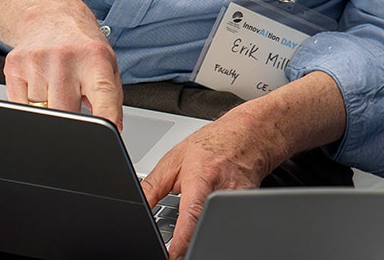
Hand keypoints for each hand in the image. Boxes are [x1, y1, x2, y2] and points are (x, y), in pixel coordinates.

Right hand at [0, 0, 123, 128]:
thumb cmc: (83, 47)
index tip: (108, 135)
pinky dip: (29, 104)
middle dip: (71, 122)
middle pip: (65, 113)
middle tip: (74, 106)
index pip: (103, 95)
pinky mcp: (13, 65)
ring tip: (57, 85)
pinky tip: (40, 83)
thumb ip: (110, 99)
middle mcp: (66, 58)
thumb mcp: (107, 66)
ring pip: (40, 112)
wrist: (51, 16)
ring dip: (48, 109)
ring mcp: (37, 61)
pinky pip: (20, 105)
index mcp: (95, 59)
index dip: (106, 119)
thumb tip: (113, 130)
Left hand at [141, 109, 287, 258]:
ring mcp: (240, 200)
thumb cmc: (214, 144)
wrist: (249, 135)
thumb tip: (134, 207)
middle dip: (189, 239)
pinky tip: (210, 212)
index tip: (172, 256)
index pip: (192, 215)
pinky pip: (226, 223)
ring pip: (217, 226)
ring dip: (201, 231)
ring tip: (193, 222)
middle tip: (176, 241)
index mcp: (203, 177)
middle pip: (205, 227)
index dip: (182, 240)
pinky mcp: (246, 206)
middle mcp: (225, 190)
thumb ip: (152, 186)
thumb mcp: (174, 160)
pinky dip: (212, 224)